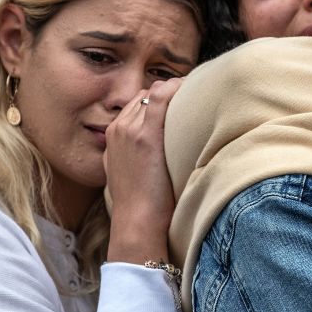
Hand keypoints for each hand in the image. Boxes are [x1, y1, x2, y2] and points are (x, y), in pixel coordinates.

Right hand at [102, 78, 182, 263]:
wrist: (136, 223)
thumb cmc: (140, 206)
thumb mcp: (127, 175)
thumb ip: (134, 155)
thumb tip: (156, 150)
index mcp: (112, 136)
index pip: (137, 103)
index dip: (160, 99)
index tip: (181, 101)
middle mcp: (118, 129)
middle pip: (145, 95)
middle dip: (169, 92)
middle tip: (195, 95)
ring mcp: (130, 130)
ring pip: (154, 92)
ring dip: (177, 90)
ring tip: (199, 93)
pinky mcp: (146, 136)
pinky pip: (161, 97)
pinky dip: (178, 89)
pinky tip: (195, 91)